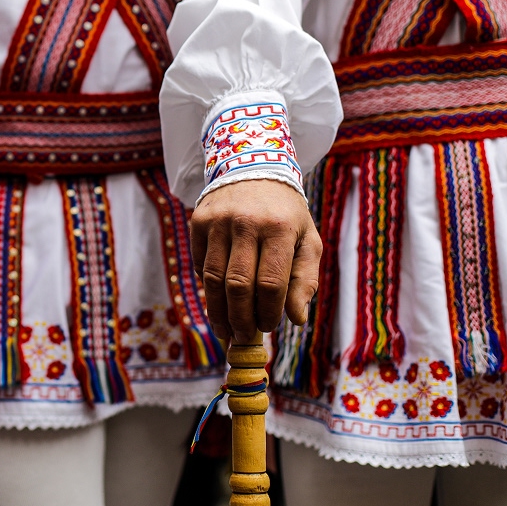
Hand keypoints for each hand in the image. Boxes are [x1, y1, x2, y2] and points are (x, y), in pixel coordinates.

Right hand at [191, 178, 321, 341]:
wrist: (253, 168)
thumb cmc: (286, 213)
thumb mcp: (307, 240)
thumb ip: (305, 279)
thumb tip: (296, 319)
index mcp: (279, 228)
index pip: (271, 283)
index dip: (269, 312)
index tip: (269, 328)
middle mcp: (246, 223)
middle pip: (238, 285)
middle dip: (241, 318)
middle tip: (244, 337)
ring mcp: (218, 221)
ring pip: (213, 279)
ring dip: (218, 311)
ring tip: (226, 331)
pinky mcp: (199, 221)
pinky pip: (200, 264)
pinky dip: (208, 288)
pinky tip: (218, 301)